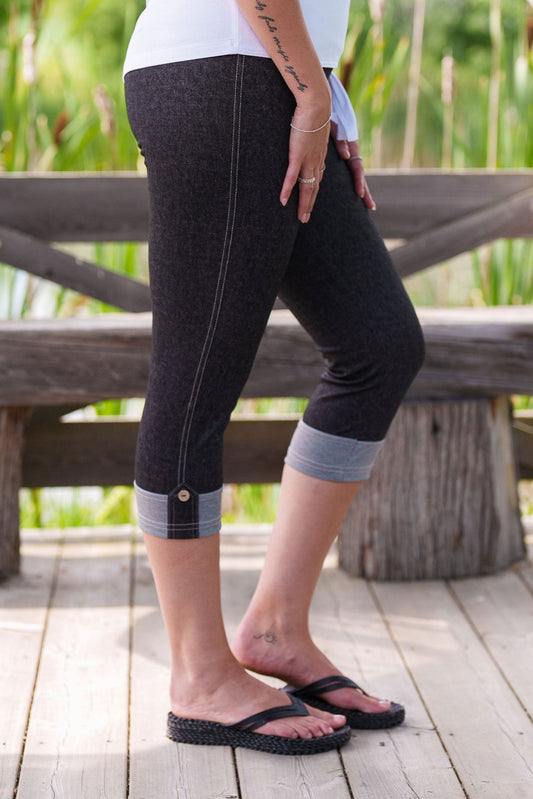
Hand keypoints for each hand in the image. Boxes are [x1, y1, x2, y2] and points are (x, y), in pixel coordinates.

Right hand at [280, 104, 329, 223]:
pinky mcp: (298, 155)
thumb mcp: (314, 125)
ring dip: (303, 204)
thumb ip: (311, 133)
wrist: (317, 103)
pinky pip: (292, 177)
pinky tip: (283, 202)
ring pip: (306, 188)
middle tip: (305, 219)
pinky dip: (287, 190)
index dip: (314, 193)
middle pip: (314, 188)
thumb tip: (308, 131)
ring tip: (301, 218)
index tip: (311, 203)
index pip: (317, 178)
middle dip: (310, 205)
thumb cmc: (314, 110)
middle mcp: (316, 161)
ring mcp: (307, 159)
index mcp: (320, 155)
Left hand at [330, 121, 375, 210]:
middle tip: (371, 207)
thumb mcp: (335, 127)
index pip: (357, 168)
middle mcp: (352, 155)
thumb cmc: (330, 119)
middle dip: (366, 192)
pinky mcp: (344, 158)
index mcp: (351, 149)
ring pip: (358, 177)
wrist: (325, 110)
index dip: (359, 181)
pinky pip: (351, 173)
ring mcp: (349, 157)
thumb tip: (347, 156)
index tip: (360, 194)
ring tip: (369, 206)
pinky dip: (355, 184)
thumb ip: (341, 141)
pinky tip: (358, 194)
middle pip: (361, 176)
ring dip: (363, 191)